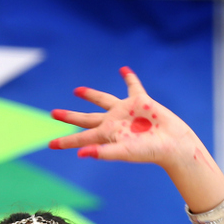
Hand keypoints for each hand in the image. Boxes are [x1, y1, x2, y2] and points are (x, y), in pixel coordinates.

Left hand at [48, 67, 199, 171]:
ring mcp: (125, 111)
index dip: (66, 142)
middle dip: (70, 116)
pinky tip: (124, 70)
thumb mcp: (125, 152)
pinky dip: (129, 78)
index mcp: (107, 135)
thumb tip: (81, 154)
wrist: (173, 143)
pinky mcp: (140, 102)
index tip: (50, 145)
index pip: (81, 138)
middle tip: (53, 113)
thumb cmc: (149, 151)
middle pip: (86, 118)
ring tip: (77, 90)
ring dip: (90, 95)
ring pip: (103, 100)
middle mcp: (113, 122)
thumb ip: (103, 152)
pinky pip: (133, 86)